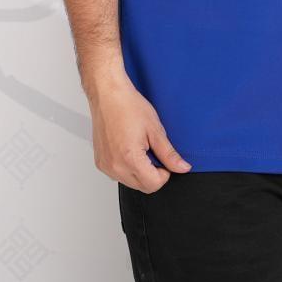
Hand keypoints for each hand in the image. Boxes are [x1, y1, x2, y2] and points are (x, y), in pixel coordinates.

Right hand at [87, 73, 191, 192]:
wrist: (108, 94)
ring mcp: (105, 166)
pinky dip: (127, 167)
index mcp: (130, 159)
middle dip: (153, 174)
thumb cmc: (128, 106)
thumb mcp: (155, 129)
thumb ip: (169, 154)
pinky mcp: (100, 162)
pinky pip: (118, 175)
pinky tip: (129, 149)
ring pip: (130, 183)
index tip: (164, 159)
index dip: (165, 173)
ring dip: (140, 172)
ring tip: (140, 147)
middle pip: (142, 187)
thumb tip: (182, 168)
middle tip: (153, 151)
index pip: (154, 185)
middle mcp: (115, 167)